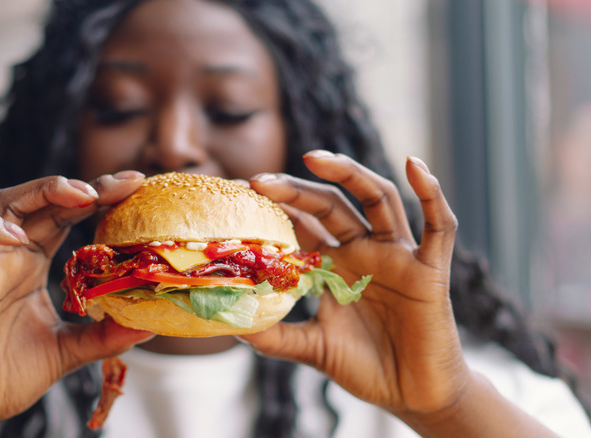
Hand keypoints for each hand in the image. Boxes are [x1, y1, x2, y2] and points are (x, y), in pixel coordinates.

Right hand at [0, 172, 153, 434]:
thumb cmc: (13, 375)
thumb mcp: (73, 349)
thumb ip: (106, 334)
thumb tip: (152, 324)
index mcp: (34, 264)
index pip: (66, 215)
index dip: (96, 196)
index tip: (134, 184)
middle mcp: (11, 256)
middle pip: (40, 200)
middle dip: (80, 186)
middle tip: (120, 184)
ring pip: (3, 205)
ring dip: (41, 192)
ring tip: (81, 196)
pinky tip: (19, 237)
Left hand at [239, 151, 468, 416]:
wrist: (413, 394)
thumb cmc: (366, 366)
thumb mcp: (313, 348)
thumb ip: (276, 337)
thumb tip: (232, 325)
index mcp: (334, 264)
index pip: (302, 223)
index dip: (275, 207)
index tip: (240, 194)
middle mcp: (364, 250)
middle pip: (331, 204)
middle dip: (297, 189)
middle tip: (260, 181)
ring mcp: (397, 256)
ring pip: (378, 199)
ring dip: (350, 174)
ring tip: (316, 159)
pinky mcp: (430, 269)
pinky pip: (438, 225)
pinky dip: (431, 193)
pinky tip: (414, 165)